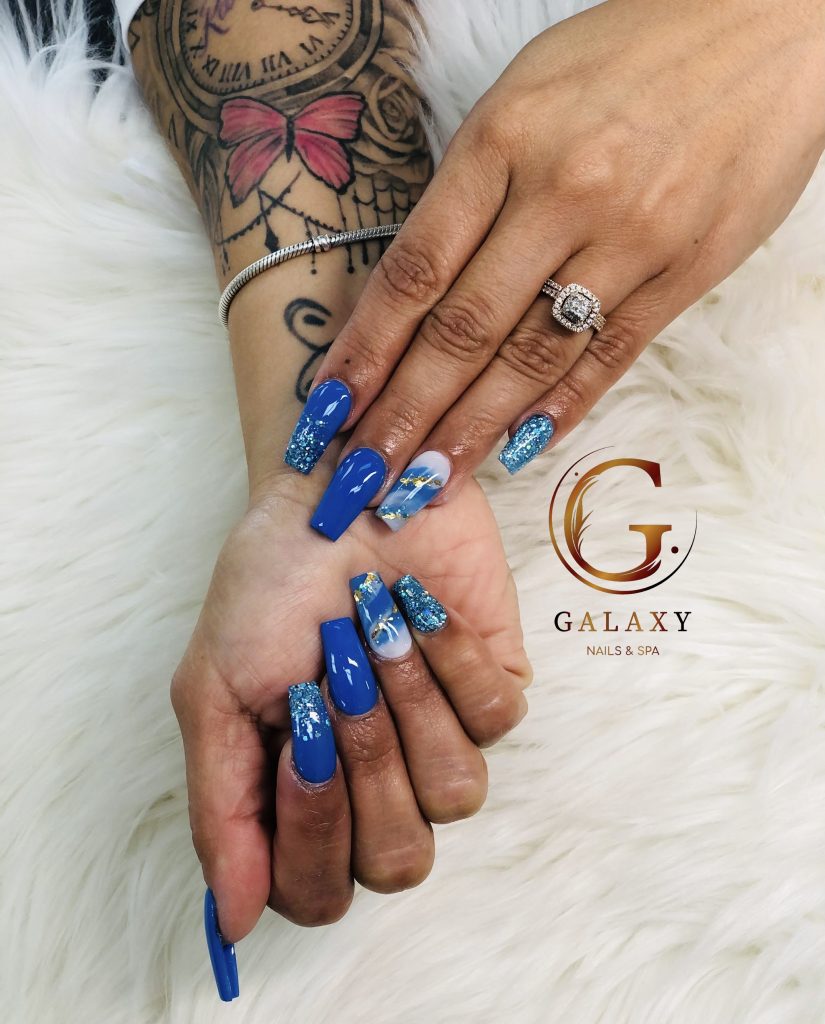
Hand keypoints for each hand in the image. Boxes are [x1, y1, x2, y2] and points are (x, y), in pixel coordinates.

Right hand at [171, 469, 529, 942]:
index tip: (297, 741)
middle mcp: (377, 783)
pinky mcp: (493, 686)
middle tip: (333, 674)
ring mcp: (439, 737)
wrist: (334, 491)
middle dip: (363, 759)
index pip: (320, 892)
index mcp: (304, 796)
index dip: (312, 833)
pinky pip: (497, 719)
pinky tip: (417, 607)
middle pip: (398, 859)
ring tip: (374, 631)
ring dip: (407, 702)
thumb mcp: (215, 690)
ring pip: (456, 794)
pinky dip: (449, 655)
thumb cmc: (270, 583)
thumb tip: (231, 922)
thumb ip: (222, 810)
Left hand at [307, 0, 824, 512]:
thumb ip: (473, 186)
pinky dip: (559, 409)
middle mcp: (561, 194)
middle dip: (404, 415)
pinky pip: (610, 356)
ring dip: (470, 431)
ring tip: (425, 485)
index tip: (328, 410)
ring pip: (531, 358)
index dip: (365, 352)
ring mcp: (629, 237)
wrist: (764, 30)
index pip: (414, 271)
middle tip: (363, 477)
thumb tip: (420, 287)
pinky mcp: (686, 270)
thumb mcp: (525, 96)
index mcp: (502, 141)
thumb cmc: (630, 53)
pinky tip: (514, 450)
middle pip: (462, 331)